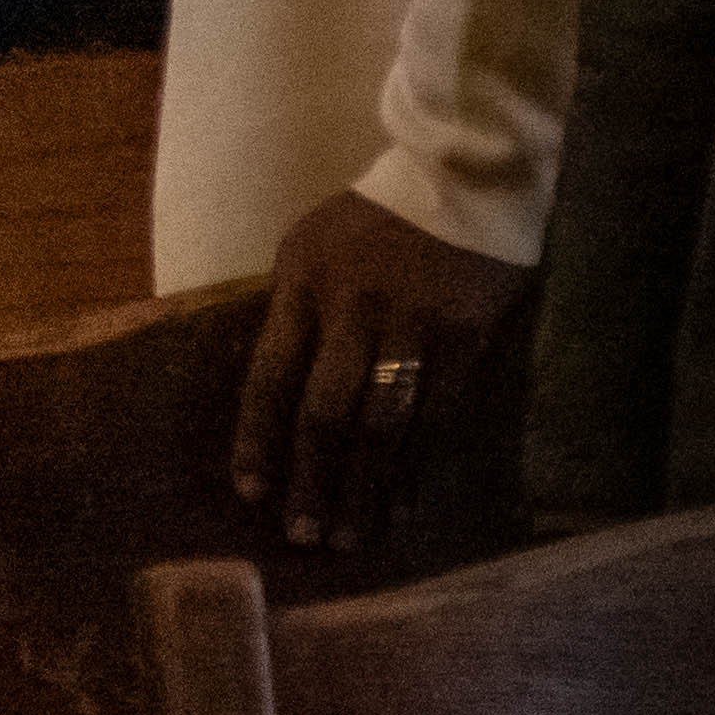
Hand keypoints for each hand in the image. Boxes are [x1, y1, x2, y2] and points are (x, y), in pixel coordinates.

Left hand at [230, 190, 527, 552]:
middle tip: (303, 536)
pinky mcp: (465, 338)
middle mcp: (351, 307)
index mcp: (302, 282)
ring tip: (354, 537)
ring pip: (383, 424)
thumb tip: (277, 393)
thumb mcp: (310, 248)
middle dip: (312, 479)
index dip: (257, 438)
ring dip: (366, 488)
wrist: (460, 178)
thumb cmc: (373, 220)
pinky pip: (439, 417)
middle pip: (324, 410)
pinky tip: (405, 504)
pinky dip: (419, 467)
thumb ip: (294, 313)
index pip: (268, 373)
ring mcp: (412, 325)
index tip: (249, 492)